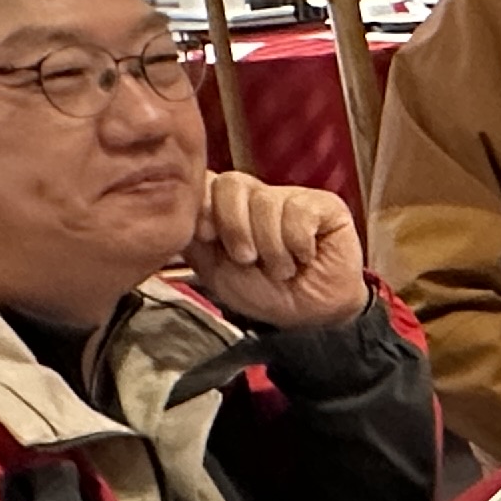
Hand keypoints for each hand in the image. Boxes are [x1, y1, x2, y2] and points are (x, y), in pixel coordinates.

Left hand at [183, 171, 369, 328]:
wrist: (309, 317)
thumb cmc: (265, 294)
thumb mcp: (216, 269)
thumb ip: (194, 238)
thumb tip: (176, 212)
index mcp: (228, 209)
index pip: (206, 183)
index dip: (203, 206)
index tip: (207, 236)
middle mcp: (258, 197)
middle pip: (231, 183)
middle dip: (235, 227)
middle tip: (247, 259)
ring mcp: (291, 198)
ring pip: (265, 201)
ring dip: (271, 247)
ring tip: (282, 270)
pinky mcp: (324, 205)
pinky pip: (299, 212)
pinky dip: (298, 243)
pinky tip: (306, 257)